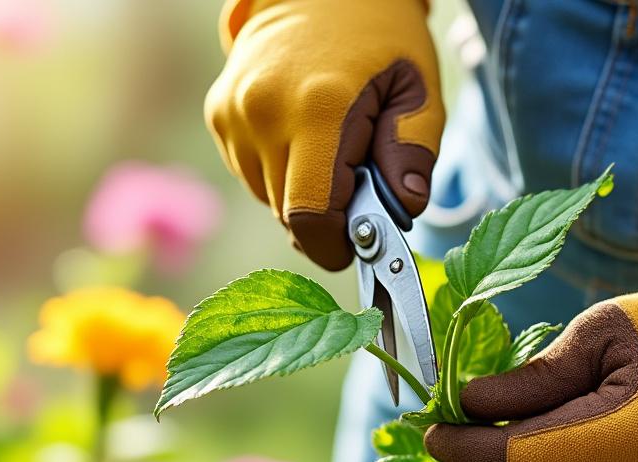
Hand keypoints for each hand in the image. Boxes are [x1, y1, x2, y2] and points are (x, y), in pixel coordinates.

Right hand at [206, 0, 443, 269]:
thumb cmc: (380, 40)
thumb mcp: (418, 88)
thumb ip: (414, 152)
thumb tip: (405, 209)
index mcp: (318, 109)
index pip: (310, 218)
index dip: (334, 246)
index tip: (359, 242)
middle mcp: (264, 113)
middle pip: (289, 216)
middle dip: (326, 219)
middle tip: (358, 185)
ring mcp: (234, 114)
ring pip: (268, 200)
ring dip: (302, 194)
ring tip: (330, 149)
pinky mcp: (220, 114)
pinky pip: (251, 175)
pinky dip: (280, 171)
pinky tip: (302, 135)